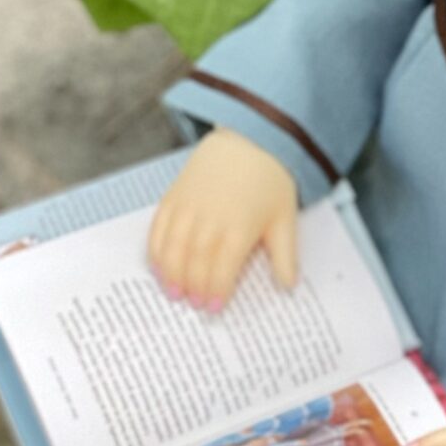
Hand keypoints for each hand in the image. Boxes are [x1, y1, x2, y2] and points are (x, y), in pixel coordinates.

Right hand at [147, 130, 298, 308]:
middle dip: (193, 287)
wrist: (248, 138)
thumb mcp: (285, 218)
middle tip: (193, 304)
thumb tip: (289, 286)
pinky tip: (158, 266)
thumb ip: (284, 255)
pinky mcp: (174, 195)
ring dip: (170, 274)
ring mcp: (188, 205)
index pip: (222, 268)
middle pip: (195, 262)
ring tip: (173, 293)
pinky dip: (155, 249)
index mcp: (239, 227)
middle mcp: (210, 218)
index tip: (214, 307)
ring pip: (173, 247)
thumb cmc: (270, 180)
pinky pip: (159, 227)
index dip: (216, 290)